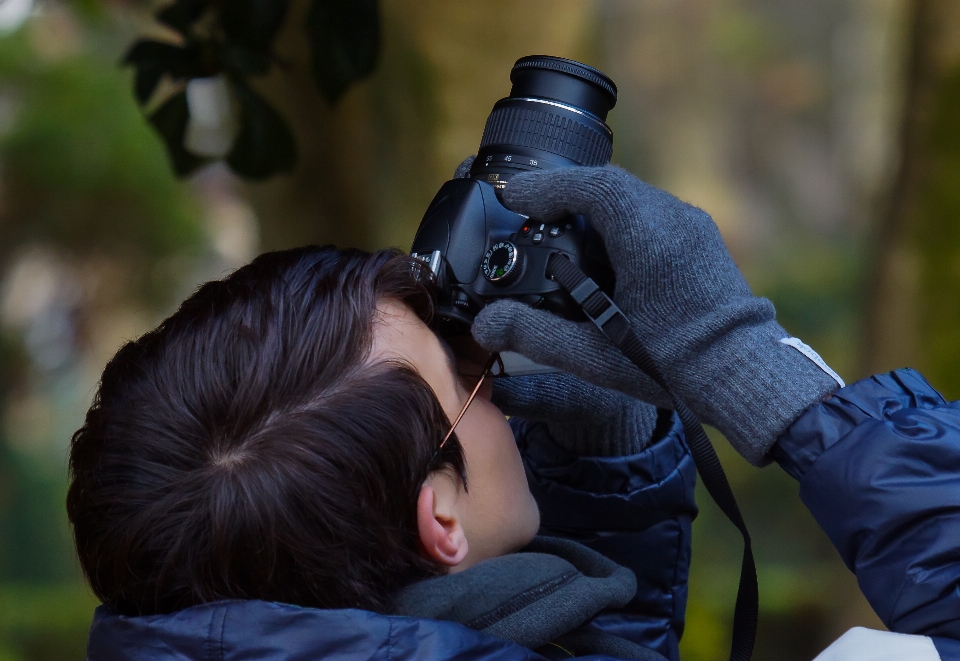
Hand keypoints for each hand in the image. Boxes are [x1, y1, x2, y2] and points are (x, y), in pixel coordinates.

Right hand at [471, 165, 839, 464]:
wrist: (744, 376)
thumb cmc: (675, 365)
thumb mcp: (594, 355)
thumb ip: (535, 334)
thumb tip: (486, 324)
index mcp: (648, 236)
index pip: (590, 186)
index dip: (546, 186)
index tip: (512, 196)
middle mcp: (672, 218)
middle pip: (607, 186)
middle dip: (562, 195)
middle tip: (525, 213)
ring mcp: (690, 225)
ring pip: (628, 198)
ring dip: (589, 208)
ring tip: (555, 232)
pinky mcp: (698, 239)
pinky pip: (648, 214)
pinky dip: (615, 222)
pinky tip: (598, 254)